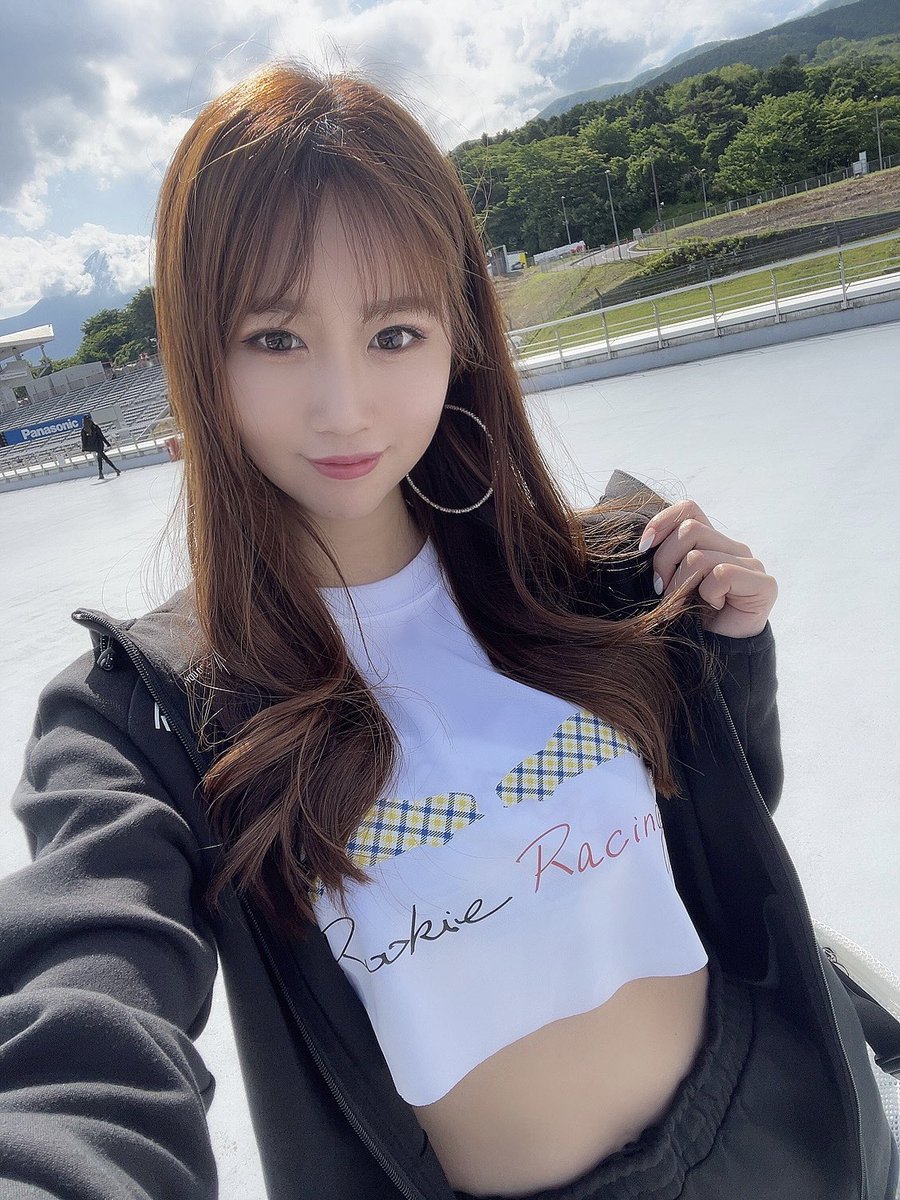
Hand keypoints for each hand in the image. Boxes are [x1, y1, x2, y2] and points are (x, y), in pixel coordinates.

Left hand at [638, 499, 776, 638]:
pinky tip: (712, 607)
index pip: (689, 508)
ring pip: (700, 556)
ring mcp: (751, 564)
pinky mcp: (763, 584)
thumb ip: (665, 556)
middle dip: (664, 562)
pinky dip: (707, 595)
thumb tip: (644, 542)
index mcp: (711, 541)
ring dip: (680, 585)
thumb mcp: (669, 581)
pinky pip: (721, 575)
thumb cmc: (690, 616)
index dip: (662, 522)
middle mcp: (733, 547)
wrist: (717, 652)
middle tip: (660, 590)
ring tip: (680, 604)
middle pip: (689, 530)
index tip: (643, 547)